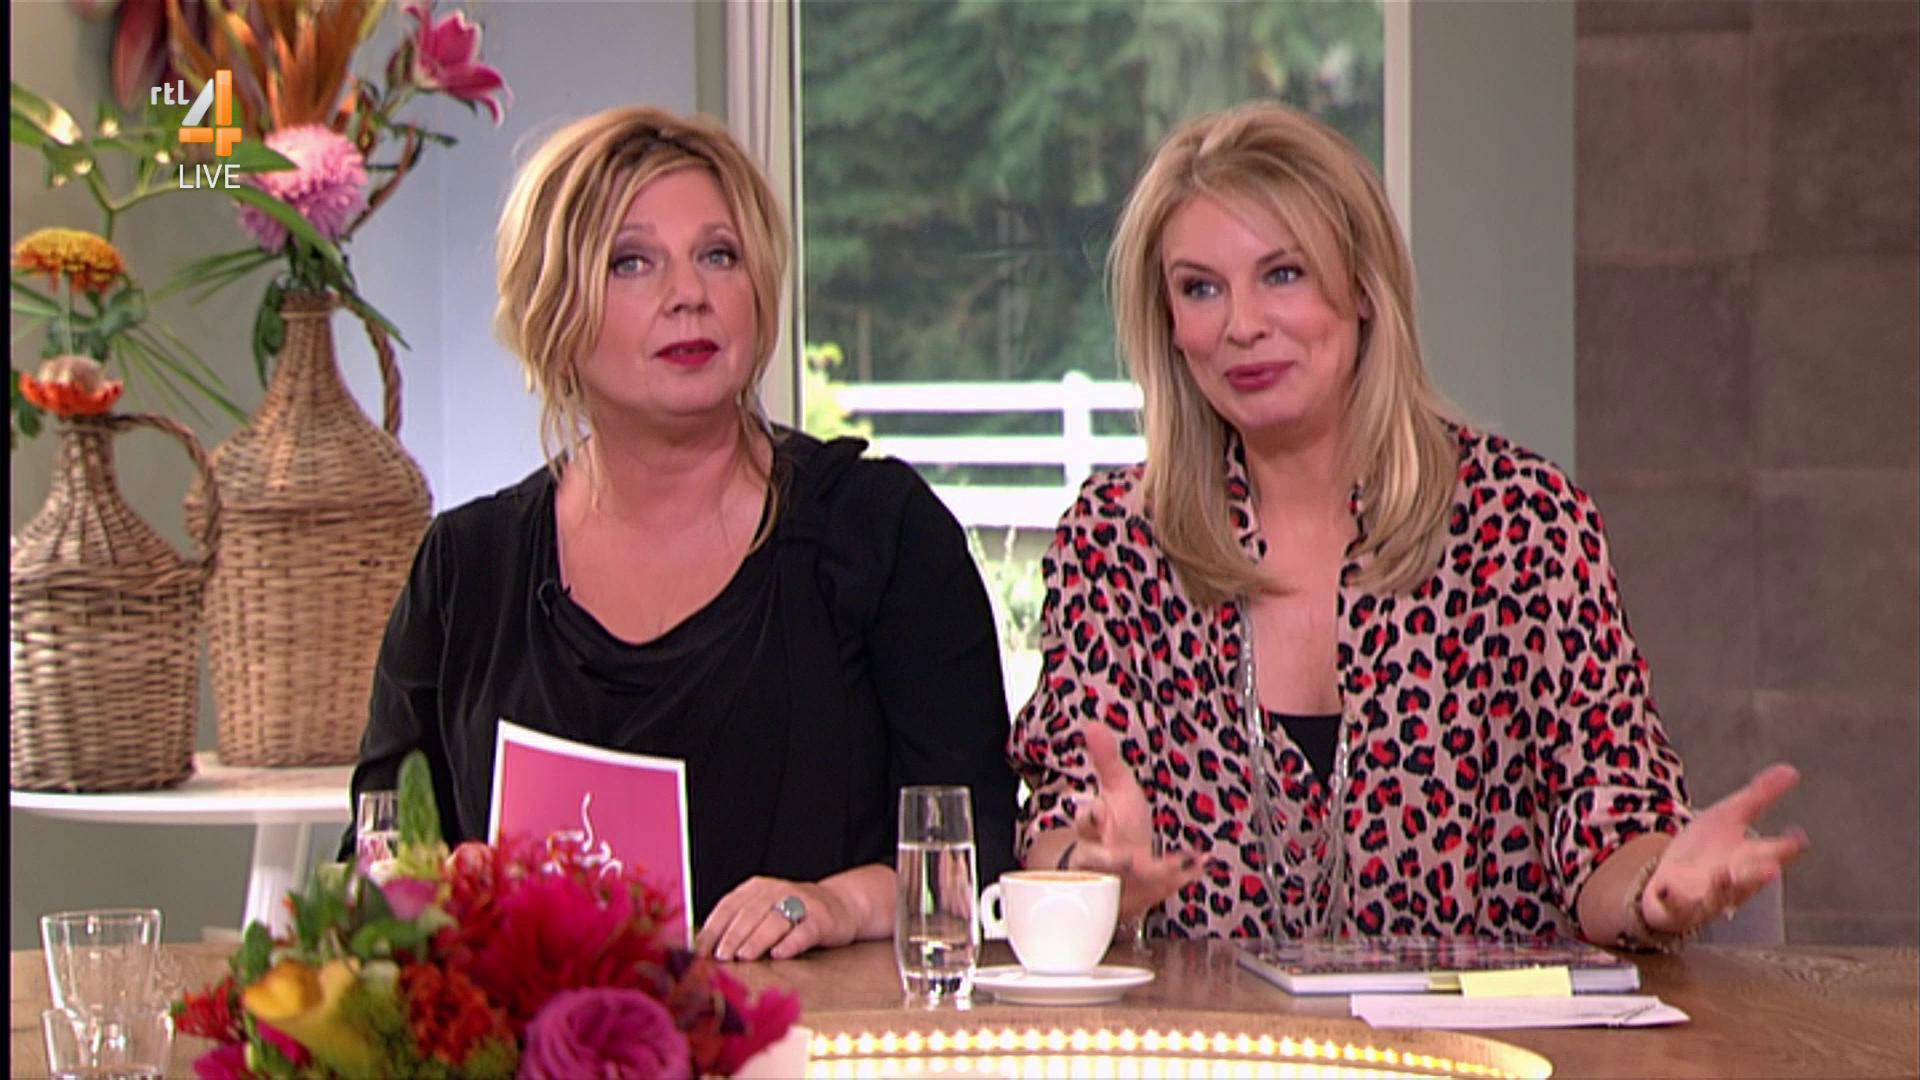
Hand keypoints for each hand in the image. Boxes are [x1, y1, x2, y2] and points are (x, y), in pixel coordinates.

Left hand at [696, 876, 855, 961]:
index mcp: (757, 887)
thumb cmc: (792, 912)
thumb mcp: (763, 909)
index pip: (729, 905)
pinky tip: (779, 954)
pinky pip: (804, 931)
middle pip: (750, 913)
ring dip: (757, 939)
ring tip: (743, 956)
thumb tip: (703, 949)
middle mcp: (777, 890)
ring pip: (775, 921)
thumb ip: (737, 923)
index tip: (700, 949)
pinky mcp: (821, 919)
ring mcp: (801, 903)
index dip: (713, 927)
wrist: (839, 905)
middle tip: (720, 956)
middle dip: (733, 935)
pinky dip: (790, 943)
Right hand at [1063, 725, 1200, 920]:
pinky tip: (1201, 864)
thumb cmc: (1118, 823)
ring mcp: (1120, 881)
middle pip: (1099, 862)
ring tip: (1181, 863)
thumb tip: (1092, 725)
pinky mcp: (1142, 896)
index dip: (1091, 816)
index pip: (1085, 821)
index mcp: (1091, 828)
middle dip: (1114, 860)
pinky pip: (1161, 890)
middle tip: (1131, 858)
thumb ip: (1105, 758)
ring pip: (1131, 881)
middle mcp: (1100, 858)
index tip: (1100, 811)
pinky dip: (1183, 877)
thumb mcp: (1115, 788)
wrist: (1124, 865)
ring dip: (1157, 872)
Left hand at [1643, 763, 1809, 934]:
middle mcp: (1733, 880)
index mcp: (1750, 859)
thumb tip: (1792, 770)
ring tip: (1724, 874)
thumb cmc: (1707, 850)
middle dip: (1760, 875)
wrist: (1670, 880)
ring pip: (1718, 896)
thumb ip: (1759, 796)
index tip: (1798, 838)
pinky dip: (1673, 899)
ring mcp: (1705, 895)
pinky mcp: (1676, 905)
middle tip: (1772, 868)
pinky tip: (1668, 888)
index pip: (1777, 854)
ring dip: (1722, 888)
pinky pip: (1675, 906)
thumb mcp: (1729, 816)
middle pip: (1750, 879)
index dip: (1788, 847)